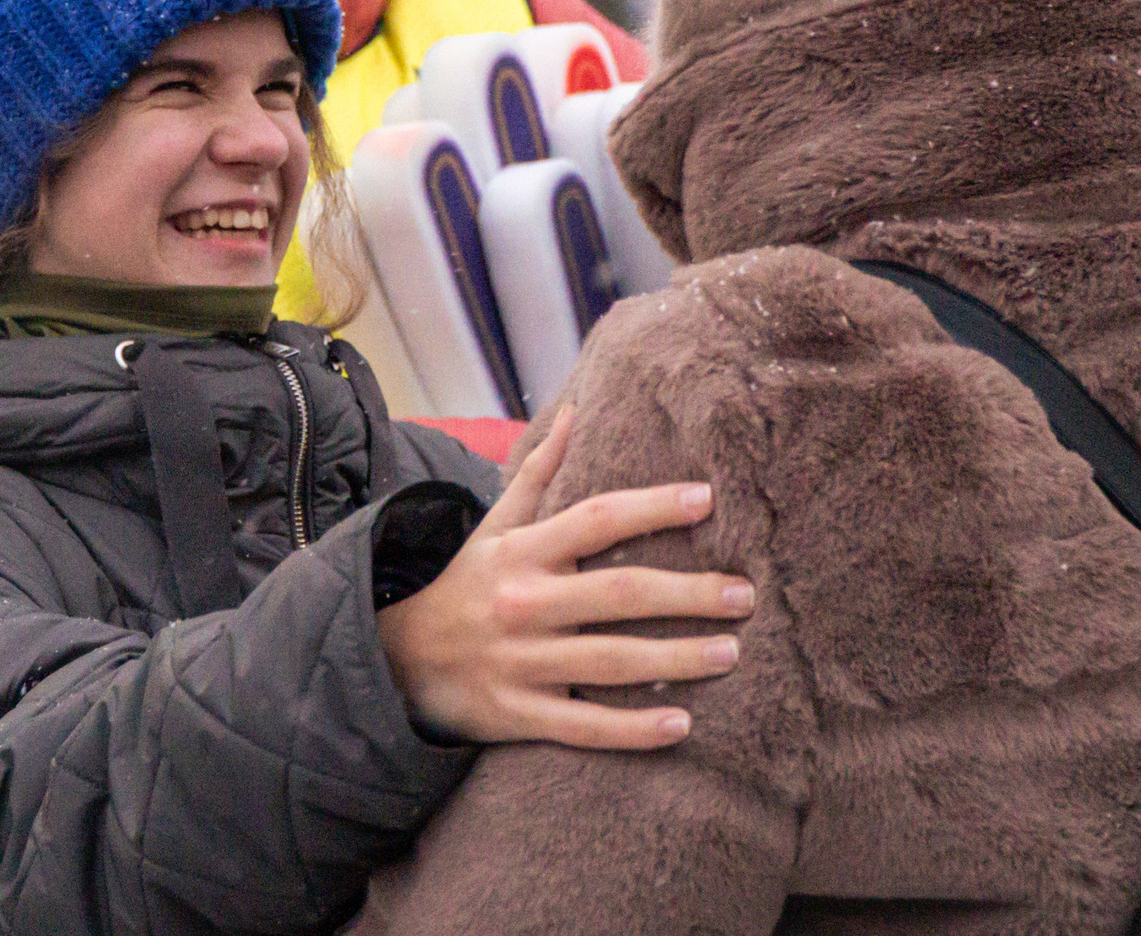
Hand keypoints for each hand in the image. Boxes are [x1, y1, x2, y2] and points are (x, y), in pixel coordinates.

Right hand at [377, 407, 751, 749]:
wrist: (396, 657)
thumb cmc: (463, 584)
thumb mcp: (493, 526)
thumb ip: (537, 472)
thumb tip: (575, 410)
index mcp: (522, 552)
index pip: (596, 519)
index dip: (652, 507)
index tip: (707, 499)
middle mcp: (524, 602)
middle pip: (618, 593)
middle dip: (688, 593)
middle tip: (744, 594)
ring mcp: (521, 662)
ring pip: (611, 661)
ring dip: (677, 658)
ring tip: (730, 652)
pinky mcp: (517, 714)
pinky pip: (583, 724)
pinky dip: (632, 729)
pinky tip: (681, 724)